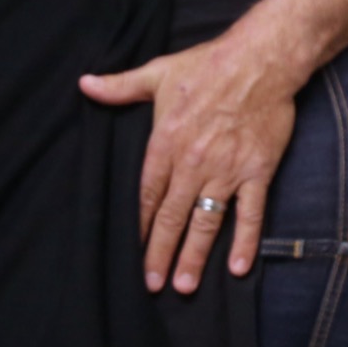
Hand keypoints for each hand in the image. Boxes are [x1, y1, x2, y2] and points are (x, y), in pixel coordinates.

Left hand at [80, 32, 299, 293]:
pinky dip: (245, 241)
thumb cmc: (209, 64)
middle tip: (152, 284)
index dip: (138, 226)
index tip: (131, 252)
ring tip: (184, 286)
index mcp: (166, 142)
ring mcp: (226, 171)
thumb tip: (85, 84)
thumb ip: (121, 86)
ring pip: (206, 222)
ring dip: (194, 256)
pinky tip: (237, 267)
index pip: (146, 194)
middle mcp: (193, 163)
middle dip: (160, 253)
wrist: (262, 60)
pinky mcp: (257, 172)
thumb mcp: (159, 72)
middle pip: (171, 217)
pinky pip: (250, 213)